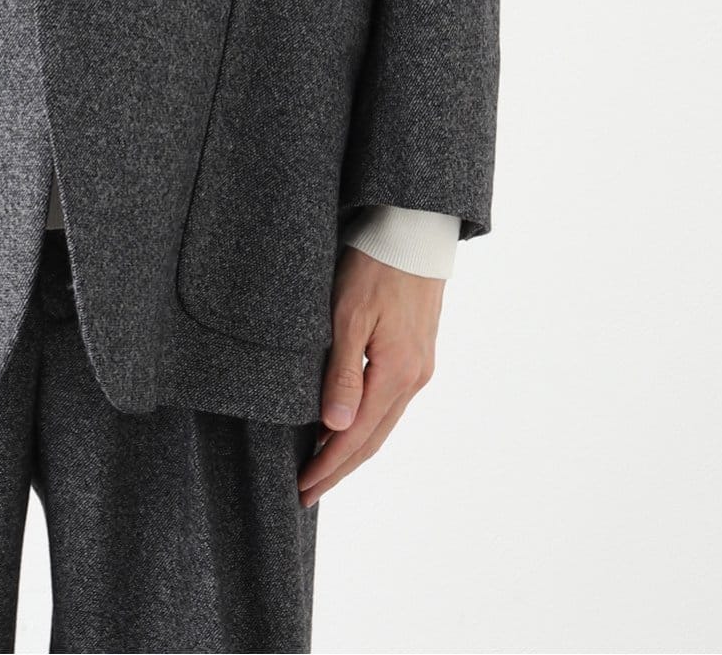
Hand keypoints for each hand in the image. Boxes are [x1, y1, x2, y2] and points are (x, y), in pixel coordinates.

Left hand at [296, 244, 443, 506]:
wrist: (413, 230)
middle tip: (306, 492)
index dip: (328, 466)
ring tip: (322, 468)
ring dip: (353, 451)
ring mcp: (420, 367)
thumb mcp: (349, 315)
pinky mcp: (418, 354)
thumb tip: (336, 428)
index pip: (356, 437)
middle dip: (339, 469)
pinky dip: (368, 425)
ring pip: (384, 424)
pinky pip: (391, 404)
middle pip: (373, 440)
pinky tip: (348, 427)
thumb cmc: (374, 265)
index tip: (302, 488)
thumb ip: (343, 373)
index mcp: (396, 373)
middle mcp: (414, 378)